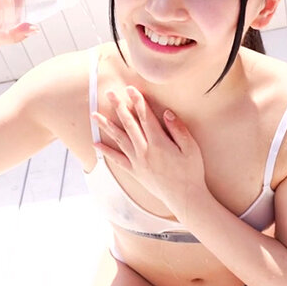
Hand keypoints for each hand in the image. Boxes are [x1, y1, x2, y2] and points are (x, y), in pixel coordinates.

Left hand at [90, 86, 206, 212]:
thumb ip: (178, 129)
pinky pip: (117, 159)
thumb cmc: (191, 172)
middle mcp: (144, 150)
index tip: (130, 89)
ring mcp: (137, 161)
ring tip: (95, 115)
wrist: (184, 197)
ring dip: (107, 125)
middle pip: (129, 124)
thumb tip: (166, 113)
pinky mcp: (135, 171)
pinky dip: (106, 151)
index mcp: (159, 142)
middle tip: (110, 93)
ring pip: (119, 139)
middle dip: (119, 107)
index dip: (138, 101)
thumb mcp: (191, 148)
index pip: (145, 117)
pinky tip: (96, 144)